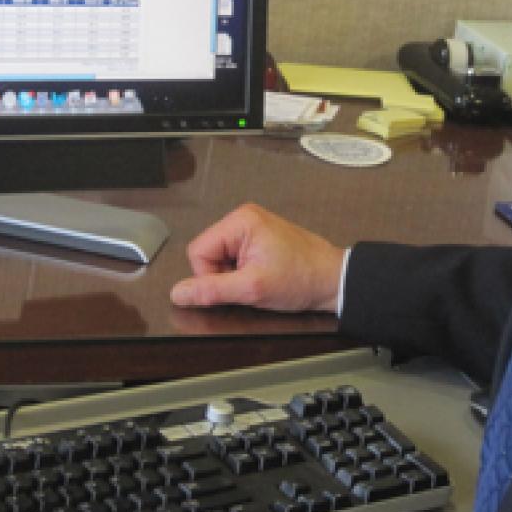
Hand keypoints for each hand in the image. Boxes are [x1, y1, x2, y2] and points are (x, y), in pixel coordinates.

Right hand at [170, 203, 344, 312]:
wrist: (333, 281)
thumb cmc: (301, 279)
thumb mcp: (252, 289)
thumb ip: (211, 290)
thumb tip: (178, 293)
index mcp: (240, 221)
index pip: (197, 251)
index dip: (209, 276)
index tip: (234, 287)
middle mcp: (243, 218)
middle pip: (207, 253)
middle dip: (223, 276)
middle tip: (249, 284)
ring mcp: (251, 228)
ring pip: (219, 258)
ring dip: (233, 276)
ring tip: (259, 280)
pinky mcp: (258, 239)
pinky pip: (233, 258)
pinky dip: (242, 273)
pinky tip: (262, 277)